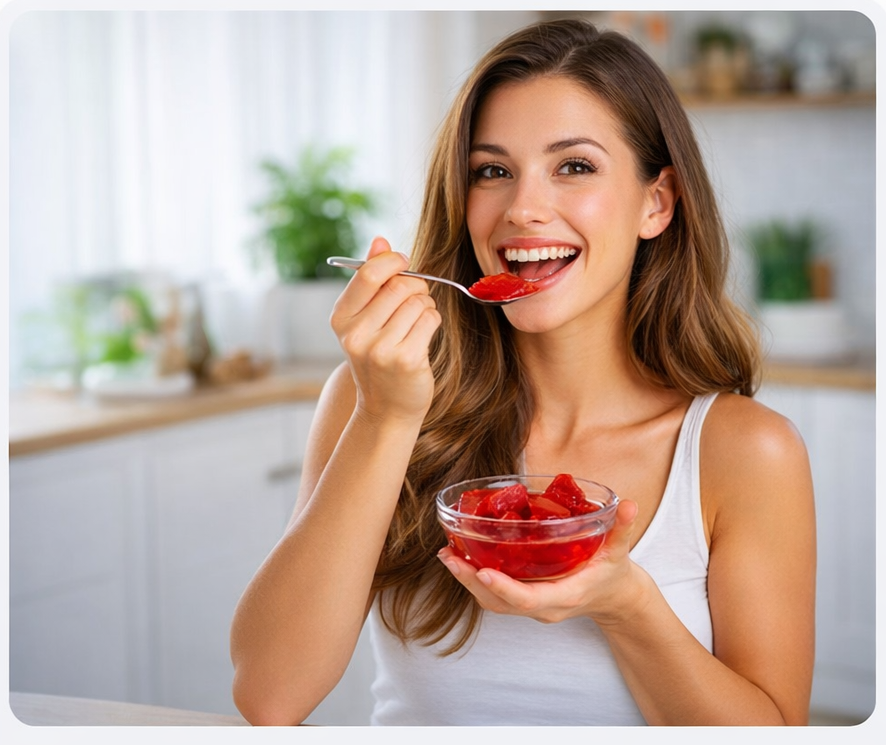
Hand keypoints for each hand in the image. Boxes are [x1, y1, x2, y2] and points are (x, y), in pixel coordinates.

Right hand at [331, 237, 441, 422]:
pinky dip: (433, 321)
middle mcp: (356, 334)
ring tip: (418, 321)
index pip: (368, 274)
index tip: (404, 263)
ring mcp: (380, 349)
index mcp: (341, 317)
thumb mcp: (366, 317)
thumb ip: (371, 278)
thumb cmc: (379, 354)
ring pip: (418, 302)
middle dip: (416, 286)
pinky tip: (423, 335)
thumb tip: (381, 240)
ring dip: (426, 305)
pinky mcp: (406, 360)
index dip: (392, 261)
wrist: (386, 407)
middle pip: (399, 286)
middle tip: (417, 298)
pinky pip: (430, 319)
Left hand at [437, 500, 650, 624]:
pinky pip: (494, 597)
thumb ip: (622, 529)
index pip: (530, 599)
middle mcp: (544, 607)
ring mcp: (532, 608)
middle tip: (450, 557)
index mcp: (565, 595)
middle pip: (501, 603)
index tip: (483, 573)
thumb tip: (629, 505)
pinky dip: (474, 581)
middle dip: (472, 582)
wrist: (613, 598)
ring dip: (467, 582)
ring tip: (447, 555)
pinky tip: (461, 558)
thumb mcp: (620, 552)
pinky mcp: (524, 601)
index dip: (505, 588)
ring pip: (493, 603)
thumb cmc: (613, 573)